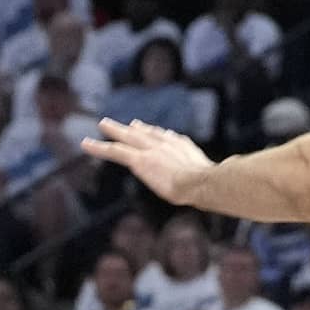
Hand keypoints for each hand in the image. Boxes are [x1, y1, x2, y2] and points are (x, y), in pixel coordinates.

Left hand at [81, 118, 213, 205]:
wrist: (202, 183)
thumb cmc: (212, 186)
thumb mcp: (213, 178)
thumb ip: (210, 175)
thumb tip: (223, 179)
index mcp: (184, 147)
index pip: (167, 137)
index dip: (157, 133)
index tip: (151, 130)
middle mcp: (167, 144)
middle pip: (148, 133)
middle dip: (138, 128)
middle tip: (129, 123)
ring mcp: (152, 150)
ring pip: (128, 138)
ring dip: (114, 130)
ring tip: (103, 124)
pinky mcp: (139, 160)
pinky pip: (114, 151)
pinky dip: (99, 147)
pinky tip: (86, 144)